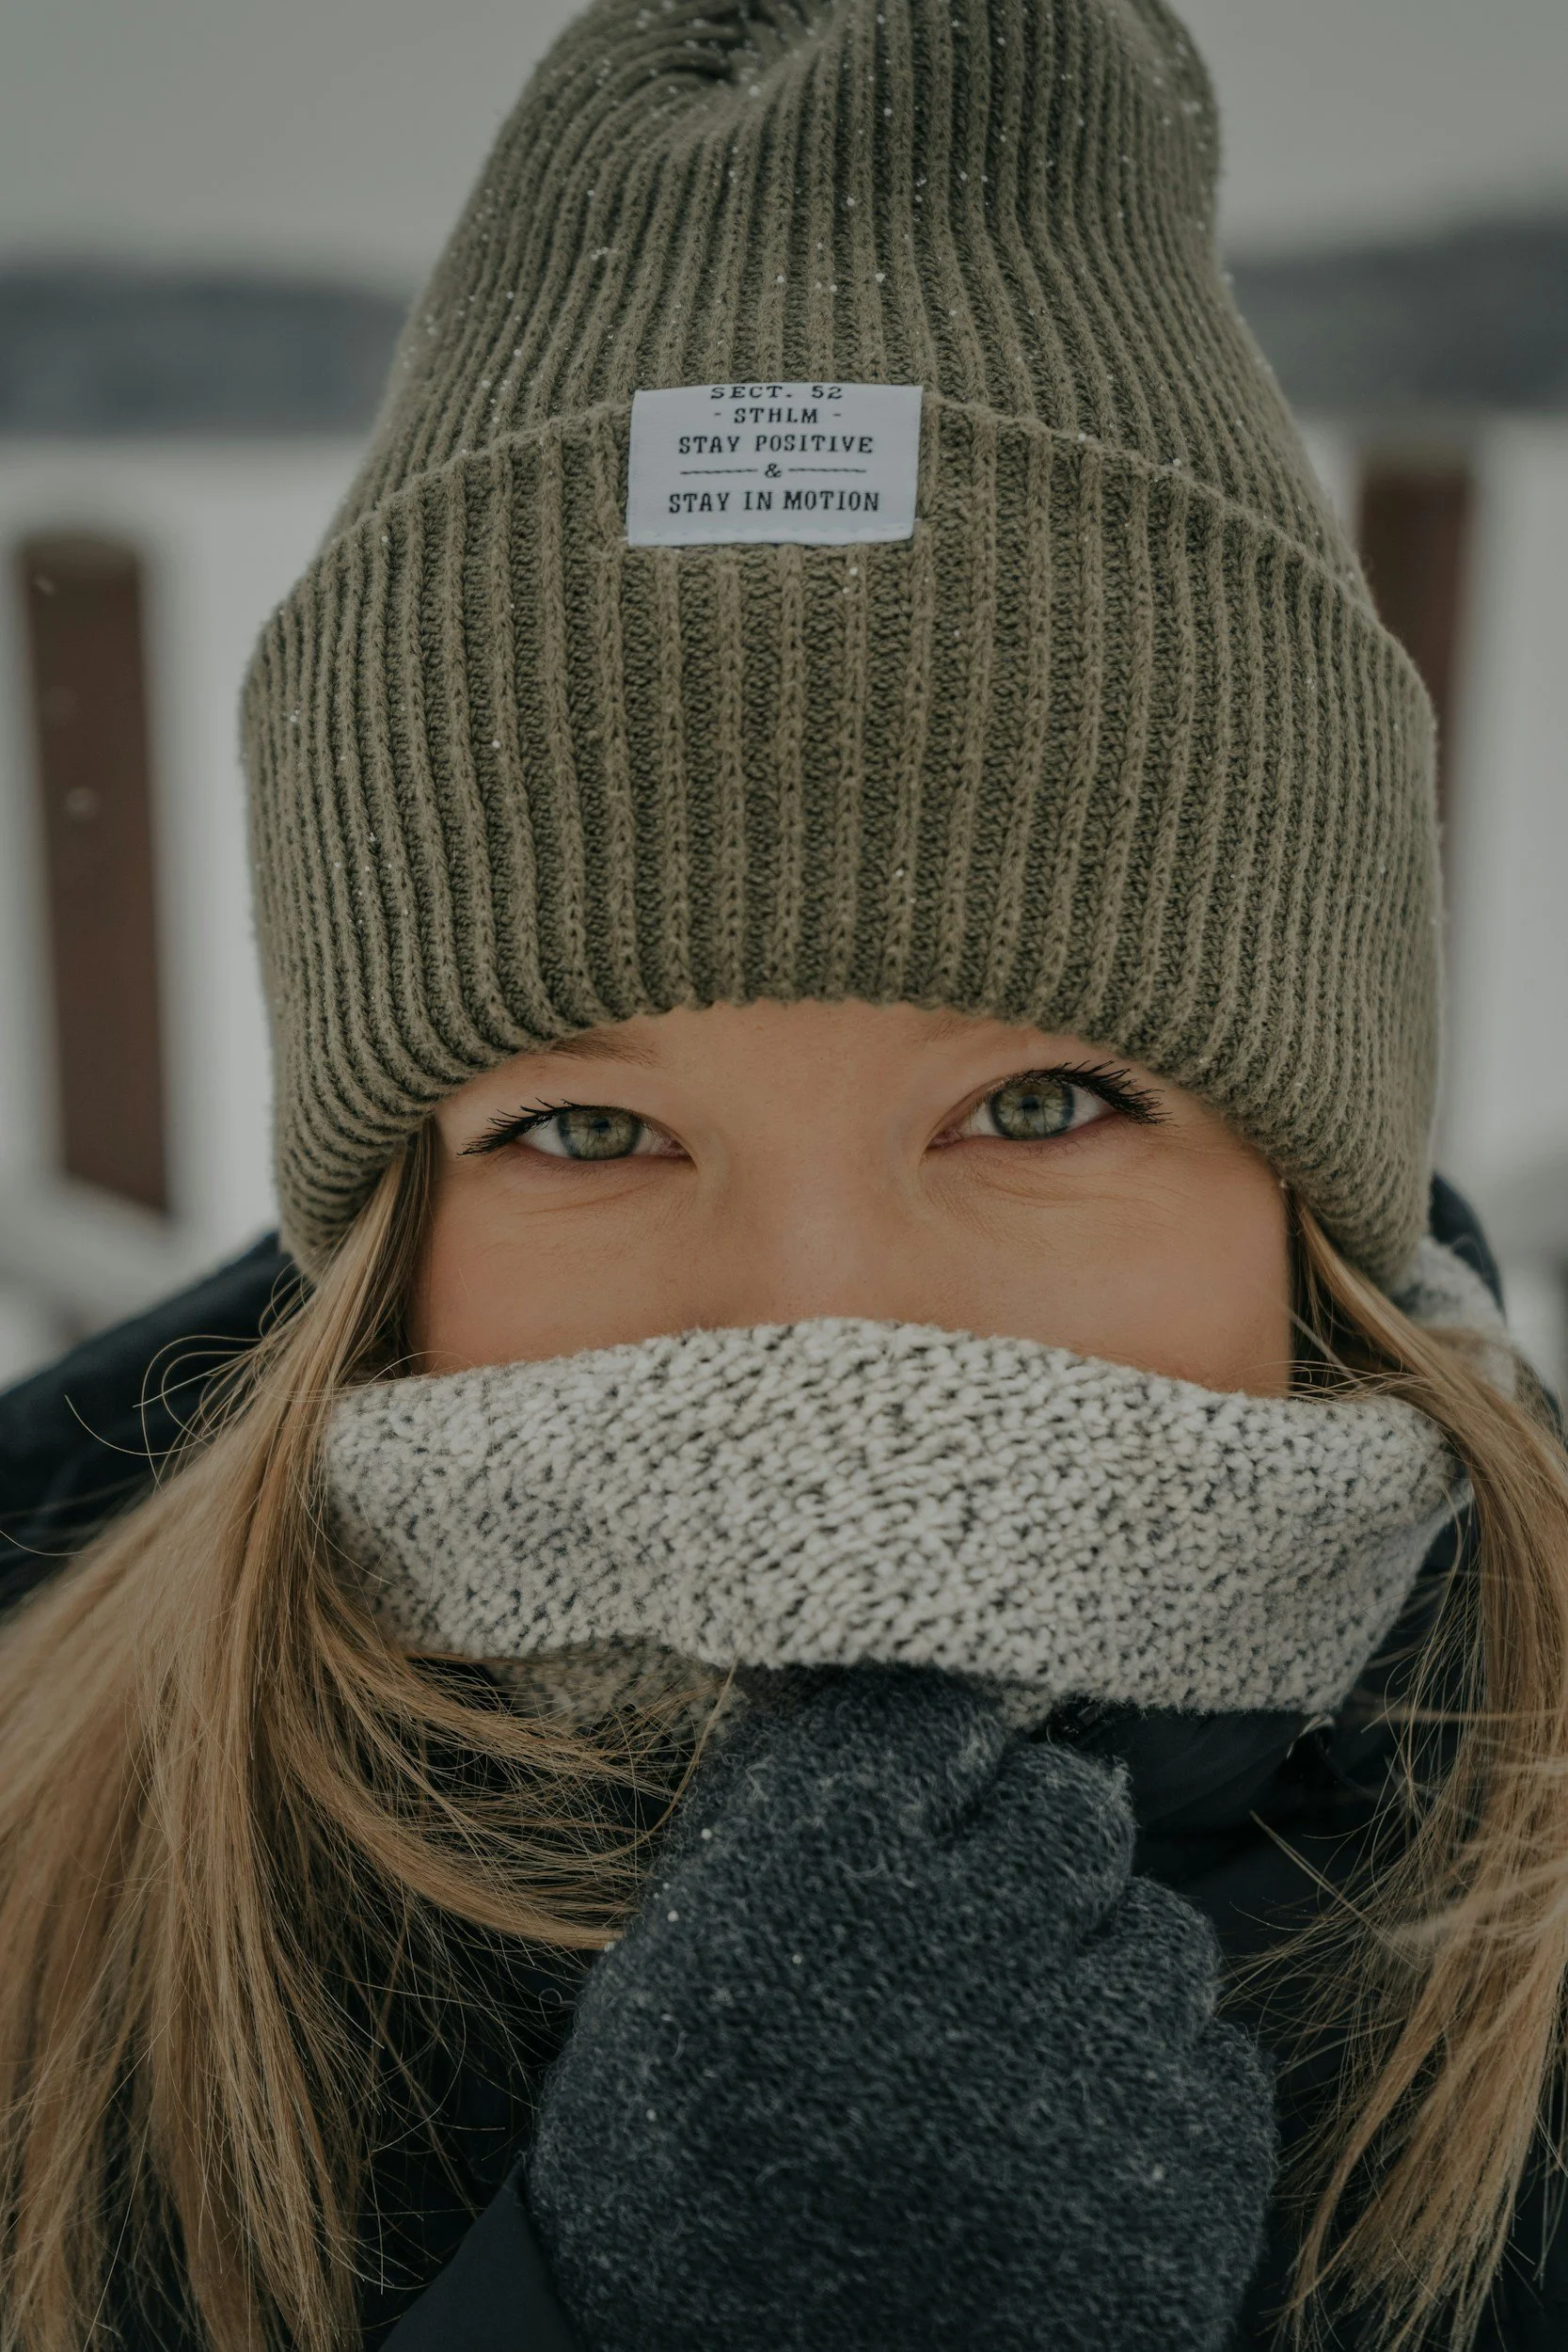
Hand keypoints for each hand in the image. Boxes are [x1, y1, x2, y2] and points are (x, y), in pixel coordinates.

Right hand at [528, 1664, 1274, 2350]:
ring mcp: (1079, 2094)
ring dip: (1103, 1987)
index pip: (944, 1722)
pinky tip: (1065, 2167)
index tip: (920, 1828)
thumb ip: (783, 1801)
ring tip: (1013, 2079)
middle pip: (1080, 1813)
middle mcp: (966, 1958)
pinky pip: (1223, 2083)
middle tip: (974, 1955)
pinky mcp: (1165, 2226)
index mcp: (824, 1871)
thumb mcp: (679, 1949)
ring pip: (1169, 1944)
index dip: (935, 1775)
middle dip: (1036, 1866)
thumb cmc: (680, 2152)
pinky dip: (1159, 2111)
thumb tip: (890, 1685)